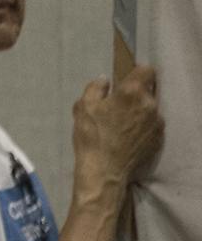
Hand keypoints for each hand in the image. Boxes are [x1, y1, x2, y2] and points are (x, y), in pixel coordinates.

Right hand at [72, 66, 162, 189]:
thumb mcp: (83, 106)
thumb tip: (105, 80)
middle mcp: (150, 105)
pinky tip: (128, 134)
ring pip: (151, 108)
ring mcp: (157, 123)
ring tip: (122, 122)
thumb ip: (95, 88)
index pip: (146, 70)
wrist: (104, 170)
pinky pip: (152, 124)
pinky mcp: (158, 138)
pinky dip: (142, 125)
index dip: (136, 72)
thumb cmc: (92, 135)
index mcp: (132, 92)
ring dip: (139, 110)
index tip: (125, 80)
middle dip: (135, 93)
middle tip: (117, 104)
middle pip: (148, 90)